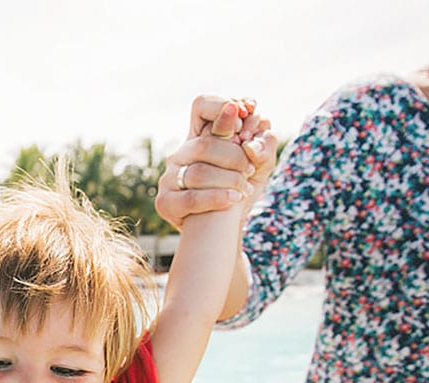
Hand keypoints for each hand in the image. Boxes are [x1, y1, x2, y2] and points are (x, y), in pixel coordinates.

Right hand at [155, 96, 276, 229]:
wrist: (224, 229)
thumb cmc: (240, 190)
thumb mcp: (260, 165)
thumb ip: (263, 145)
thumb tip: (250, 142)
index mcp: (200, 136)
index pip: (202, 106)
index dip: (221, 106)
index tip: (246, 113)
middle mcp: (181, 153)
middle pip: (205, 144)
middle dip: (235, 156)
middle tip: (251, 169)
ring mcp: (169, 178)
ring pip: (198, 171)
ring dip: (230, 179)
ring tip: (246, 188)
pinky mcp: (165, 202)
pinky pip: (191, 198)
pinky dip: (217, 197)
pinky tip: (234, 198)